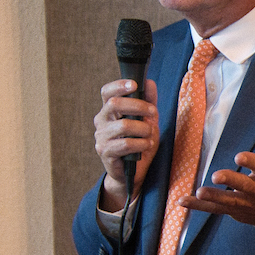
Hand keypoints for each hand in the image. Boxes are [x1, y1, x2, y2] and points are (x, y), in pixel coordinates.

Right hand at [93, 77, 158, 211]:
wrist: (133, 172)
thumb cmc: (139, 143)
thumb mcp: (148, 121)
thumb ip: (148, 102)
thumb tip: (149, 82)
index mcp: (109, 110)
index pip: (107, 92)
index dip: (119, 85)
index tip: (135, 84)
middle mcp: (101, 121)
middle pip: (115, 104)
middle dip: (138, 106)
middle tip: (153, 113)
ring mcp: (101, 137)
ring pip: (123, 126)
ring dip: (143, 129)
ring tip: (150, 135)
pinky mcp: (105, 152)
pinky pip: (125, 144)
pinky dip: (140, 143)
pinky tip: (146, 145)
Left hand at [185, 107, 254, 249]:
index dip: (252, 163)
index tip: (239, 156)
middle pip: (246, 187)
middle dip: (232, 181)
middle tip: (217, 176)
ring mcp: (247, 203)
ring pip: (229, 201)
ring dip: (214, 197)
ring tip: (200, 192)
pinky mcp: (235, 211)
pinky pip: (215, 209)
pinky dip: (199, 206)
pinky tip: (183, 200)